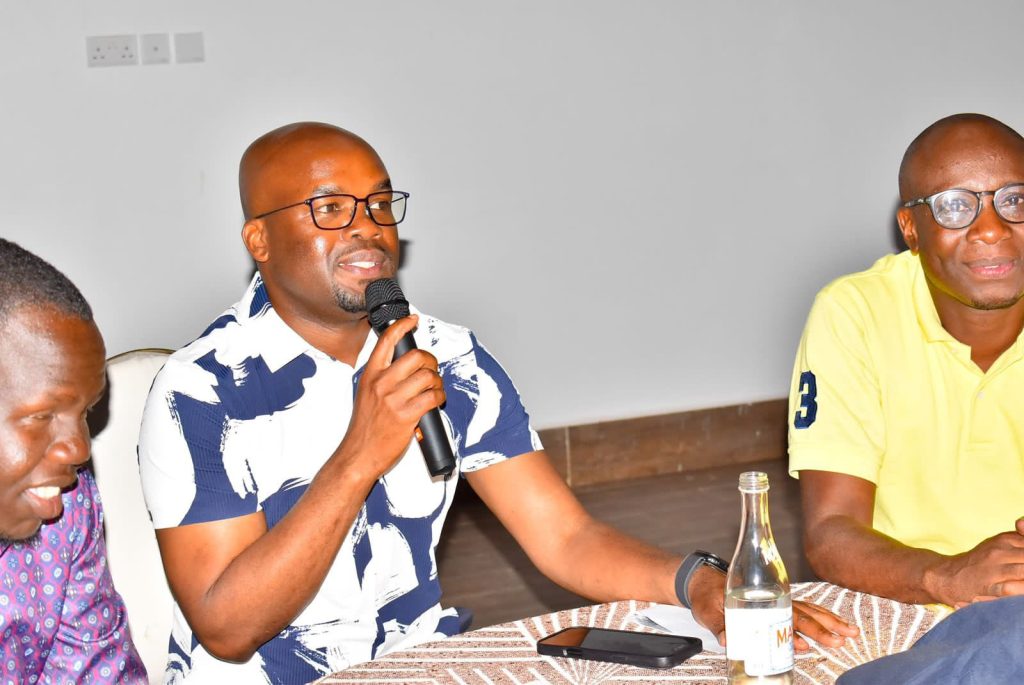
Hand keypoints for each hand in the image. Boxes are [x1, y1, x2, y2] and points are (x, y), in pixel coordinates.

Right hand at [335, 315, 445, 478]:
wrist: (358, 455)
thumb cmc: (364, 428)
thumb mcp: (365, 394)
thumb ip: (381, 378)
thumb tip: (403, 365)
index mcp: (370, 375)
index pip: (387, 341)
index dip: (402, 325)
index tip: (412, 320)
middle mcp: (381, 383)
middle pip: (417, 356)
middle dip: (431, 361)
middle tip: (431, 370)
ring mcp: (394, 399)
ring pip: (429, 376)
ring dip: (437, 381)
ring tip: (433, 389)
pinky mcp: (407, 415)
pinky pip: (433, 397)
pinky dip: (440, 397)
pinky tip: (435, 402)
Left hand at [688, 566, 856, 651]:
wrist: (701, 578)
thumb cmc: (705, 593)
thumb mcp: (707, 609)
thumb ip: (719, 624)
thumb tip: (728, 641)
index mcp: (758, 599)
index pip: (784, 616)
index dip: (800, 631)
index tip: (813, 643)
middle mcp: (771, 598)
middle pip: (803, 613)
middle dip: (825, 627)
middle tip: (844, 638)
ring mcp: (775, 600)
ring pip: (808, 610)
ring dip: (829, 621)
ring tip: (850, 631)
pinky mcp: (775, 603)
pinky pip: (802, 610)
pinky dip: (819, 617)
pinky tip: (832, 625)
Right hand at [926, 518, 1023, 606]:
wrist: (945, 576)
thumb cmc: (980, 564)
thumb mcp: (999, 544)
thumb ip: (1020, 538)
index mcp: (1007, 540)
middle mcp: (1000, 551)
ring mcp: (993, 569)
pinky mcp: (987, 586)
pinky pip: (1011, 589)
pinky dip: (1020, 590)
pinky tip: (1022, 591)